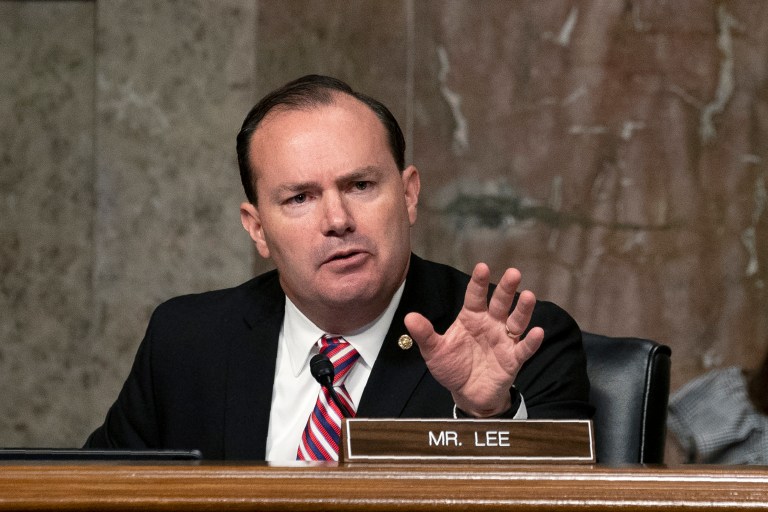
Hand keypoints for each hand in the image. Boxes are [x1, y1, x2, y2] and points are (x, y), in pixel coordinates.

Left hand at [404, 263, 543, 416]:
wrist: (467, 394)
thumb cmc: (452, 367)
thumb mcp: (434, 351)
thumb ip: (425, 334)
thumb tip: (409, 317)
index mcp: (471, 318)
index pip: (475, 297)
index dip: (479, 283)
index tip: (482, 267)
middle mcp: (490, 324)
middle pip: (500, 303)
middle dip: (506, 289)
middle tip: (514, 273)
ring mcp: (504, 340)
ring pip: (516, 321)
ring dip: (523, 309)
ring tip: (529, 296)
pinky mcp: (513, 359)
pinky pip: (524, 348)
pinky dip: (531, 341)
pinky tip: (537, 332)